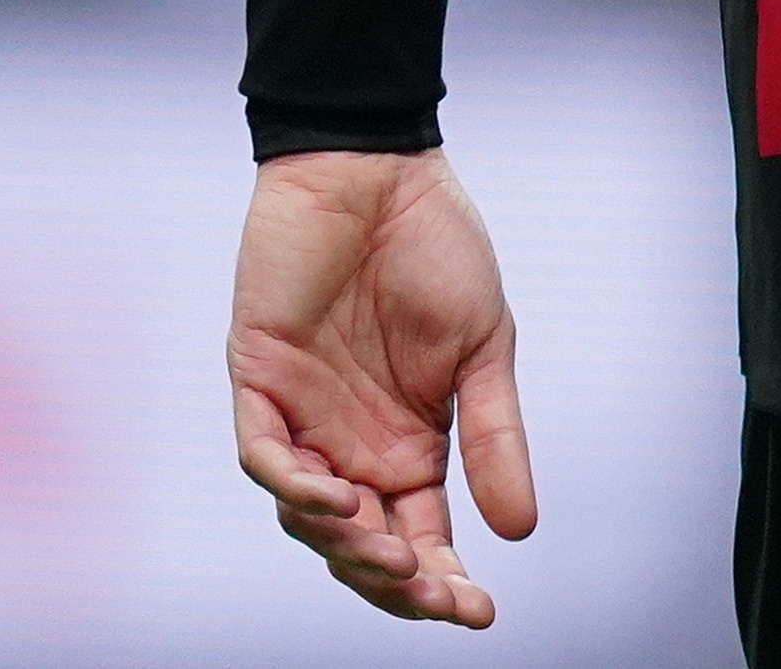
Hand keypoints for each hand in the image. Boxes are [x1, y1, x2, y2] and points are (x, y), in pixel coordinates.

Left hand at [229, 150, 532, 625]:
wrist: (378, 167)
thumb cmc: (434, 244)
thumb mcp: (483, 347)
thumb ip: (493, 436)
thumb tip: (519, 529)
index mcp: (411, 441)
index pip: (421, 537)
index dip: (443, 583)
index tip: (480, 612)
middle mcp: (353, 442)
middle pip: (363, 546)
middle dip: (396, 583)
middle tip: (435, 595)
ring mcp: (303, 416)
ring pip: (308, 518)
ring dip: (347, 546)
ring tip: (389, 553)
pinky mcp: (261, 380)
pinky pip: (266, 457)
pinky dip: (297, 488)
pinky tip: (338, 499)